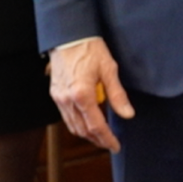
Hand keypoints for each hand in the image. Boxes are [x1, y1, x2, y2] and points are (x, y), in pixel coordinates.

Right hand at [48, 38, 133, 152]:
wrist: (68, 35)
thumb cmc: (89, 48)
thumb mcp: (109, 69)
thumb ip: (118, 95)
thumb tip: (128, 114)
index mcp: (82, 94)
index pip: (96, 125)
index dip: (107, 139)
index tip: (115, 146)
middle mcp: (67, 99)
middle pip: (82, 130)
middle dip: (97, 140)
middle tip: (110, 143)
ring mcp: (58, 98)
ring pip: (72, 125)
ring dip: (86, 134)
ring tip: (100, 136)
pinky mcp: (54, 94)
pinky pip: (66, 116)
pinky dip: (77, 123)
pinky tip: (87, 121)